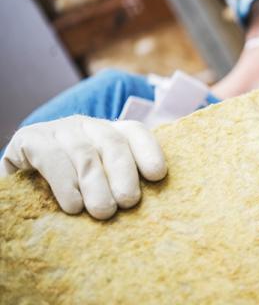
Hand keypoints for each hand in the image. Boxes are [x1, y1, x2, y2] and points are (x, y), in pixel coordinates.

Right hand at [1, 115, 165, 219]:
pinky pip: (52, 158)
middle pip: (113, 143)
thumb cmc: (69, 192)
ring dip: (96, 185)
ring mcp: (59, 130)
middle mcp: (86, 125)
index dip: (149, 151)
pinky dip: (65, 184)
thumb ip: (119, 188)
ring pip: (85, 154)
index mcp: (109, 133)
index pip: (135, 132)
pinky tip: (73, 206)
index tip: (158, 175)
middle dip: (124, 174)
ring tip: (103, 212)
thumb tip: (147, 207)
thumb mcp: (98, 186)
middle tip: (128, 202)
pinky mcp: (31, 139)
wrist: (20, 187)